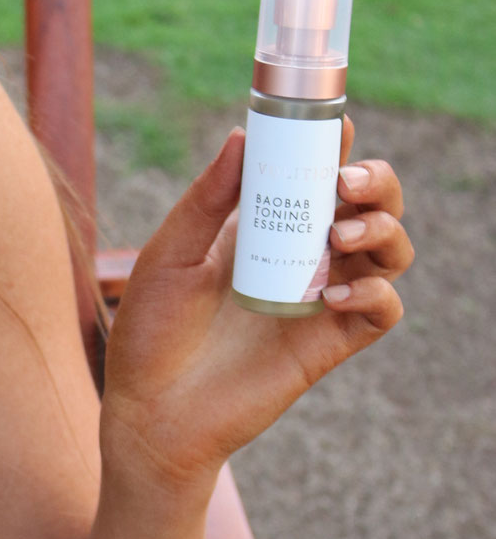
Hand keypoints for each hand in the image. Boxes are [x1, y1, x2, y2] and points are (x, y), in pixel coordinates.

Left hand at [99, 117, 411, 490]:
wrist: (151, 411)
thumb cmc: (150, 331)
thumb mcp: (168, 256)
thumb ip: (206, 201)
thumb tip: (240, 138)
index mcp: (264, 227)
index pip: (316, 174)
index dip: (335, 147)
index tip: (335, 127)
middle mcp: (302, 257)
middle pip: (370, 206)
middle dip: (376, 183)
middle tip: (346, 183)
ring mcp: (320, 300)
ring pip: (389, 252)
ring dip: (382, 231)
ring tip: (339, 236)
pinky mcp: (329, 345)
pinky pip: (382, 310)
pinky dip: (374, 293)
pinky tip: (334, 294)